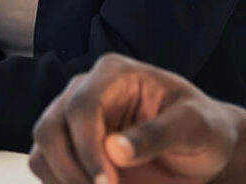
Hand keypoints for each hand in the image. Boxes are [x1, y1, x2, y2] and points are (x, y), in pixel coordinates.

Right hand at [28, 54, 245, 183]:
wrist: (201, 148)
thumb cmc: (203, 129)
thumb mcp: (194, 128)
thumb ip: (158, 134)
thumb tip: (114, 149)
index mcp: (114, 73)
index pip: (82, 107)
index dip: (88, 149)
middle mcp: (84, 89)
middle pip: (50, 129)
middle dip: (73, 171)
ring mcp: (71, 117)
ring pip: (43, 151)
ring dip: (66, 182)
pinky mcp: (69, 145)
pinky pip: (47, 168)